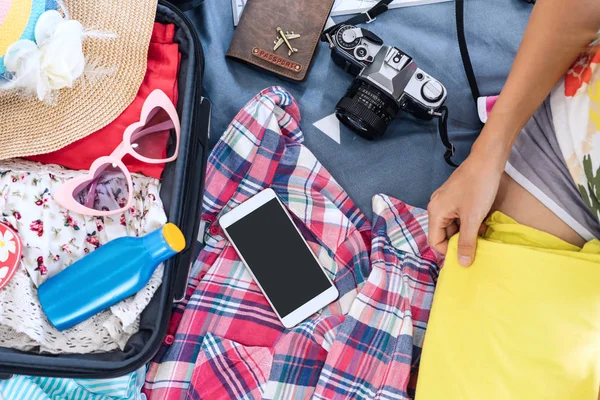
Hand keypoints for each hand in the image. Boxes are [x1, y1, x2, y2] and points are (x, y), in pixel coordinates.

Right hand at [427, 148, 504, 266]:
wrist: (487, 160)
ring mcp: (445, 201)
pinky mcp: (455, 196)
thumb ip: (467, 242)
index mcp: (435, 212)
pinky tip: (481, 222)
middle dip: (460, 241)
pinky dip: (468, 222)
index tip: (467, 254)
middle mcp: (436, 207)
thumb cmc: (478, 187)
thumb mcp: (473, 218)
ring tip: (482, 233)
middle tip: (477, 245)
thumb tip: (462, 264)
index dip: (450, 251)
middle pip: (443, 234)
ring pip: (452, 225)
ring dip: (466, 232)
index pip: (435, 242)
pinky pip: (457, 216)